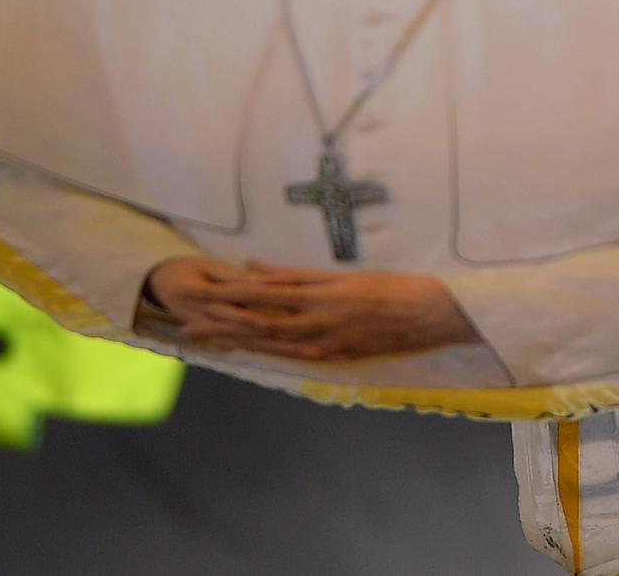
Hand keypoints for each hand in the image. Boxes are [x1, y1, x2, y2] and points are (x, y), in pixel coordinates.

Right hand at [140, 255, 479, 361]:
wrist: (432, 316)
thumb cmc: (403, 333)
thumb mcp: (364, 349)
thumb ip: (334, 345)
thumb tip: (313, 345)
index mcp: (321, 351)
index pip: (267, 349)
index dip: (235, 345)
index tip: (209, 342)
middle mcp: (315, 333)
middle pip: (257, 330)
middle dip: (220, 326)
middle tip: (186, 321)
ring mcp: (323, 307)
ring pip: (267, 304)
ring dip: (231, 299)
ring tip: (200, 293)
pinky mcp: (335, 285)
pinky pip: (294, 280)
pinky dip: (268, 274)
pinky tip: (246, 267)